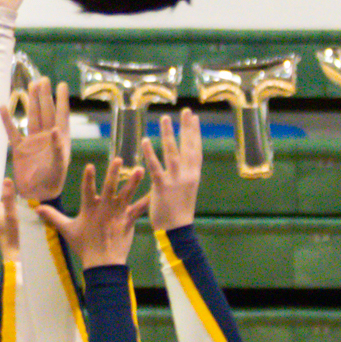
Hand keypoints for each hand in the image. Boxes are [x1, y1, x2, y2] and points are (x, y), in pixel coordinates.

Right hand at [0, 78, 69, 202]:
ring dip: (31, 102)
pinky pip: (12, 131)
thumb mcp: (58, 166)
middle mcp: (46, 137)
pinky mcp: (19, 148)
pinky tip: (3, 107)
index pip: (61, 115)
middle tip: (43, 79)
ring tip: (31, 86)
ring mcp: (32, 141)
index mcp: (60, 139)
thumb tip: (56, 129)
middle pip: (46, 112)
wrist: (36, 195)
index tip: (62, 84)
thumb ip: (58, 148)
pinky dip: (7, 120)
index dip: (61, 100)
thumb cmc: (52, 182)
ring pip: (32, 117)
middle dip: (44, 96)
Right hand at [35, 157, 146, 270]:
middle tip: (118, 159)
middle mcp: (104, 209)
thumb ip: (53, 217)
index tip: (90, 166)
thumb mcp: (67, 230)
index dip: (88, 179)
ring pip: (126, 195)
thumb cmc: (84, 247)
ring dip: (133, 182)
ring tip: (141, 169)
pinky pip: (139, 209)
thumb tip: (37, 208)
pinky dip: (147, 201)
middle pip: (109, 188)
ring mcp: (118, 214)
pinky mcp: (128, 221)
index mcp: (89, 209)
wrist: (103, 264)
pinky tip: (155, 192)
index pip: (87, 190)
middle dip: (114, 173)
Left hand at [142, 110, 202, 232]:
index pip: (196, 149)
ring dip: (168, 134)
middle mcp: (187, 175)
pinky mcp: (162, 186)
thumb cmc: (179, 212)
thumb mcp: (186, 190)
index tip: (194, 117)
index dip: (195, 133)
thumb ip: (184, 176)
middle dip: (186, 127)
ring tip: (165, 118)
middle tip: (186, 110)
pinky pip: (155, 167)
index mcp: (193, 175)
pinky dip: (150, 153)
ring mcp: (175, 180)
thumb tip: (184, 164)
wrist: (176, 231)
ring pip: (172, 152)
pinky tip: (145, 140)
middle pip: (187, 146)